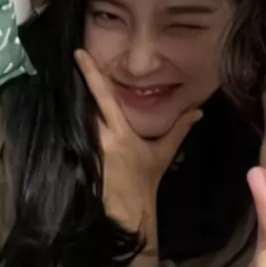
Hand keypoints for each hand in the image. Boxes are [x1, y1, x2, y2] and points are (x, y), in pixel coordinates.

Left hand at [75, 50, 200, 266]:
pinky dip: (73, 117)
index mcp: (119, 132)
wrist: (127, 212)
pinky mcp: (79, 156)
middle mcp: (99, 136)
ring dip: (74, 98)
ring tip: (68, 75)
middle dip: (79, 81)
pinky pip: (75, 130)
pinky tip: (67, 105)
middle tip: (74, 56)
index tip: (78, 54)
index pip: (103, 96)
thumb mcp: (162, 153)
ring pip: (77, 115)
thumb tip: (198, 110)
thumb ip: (179, 129)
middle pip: (84, 102)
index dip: (91, 74)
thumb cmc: (145, 181)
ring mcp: (87, 146)